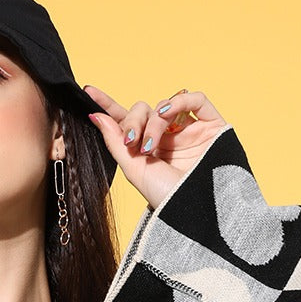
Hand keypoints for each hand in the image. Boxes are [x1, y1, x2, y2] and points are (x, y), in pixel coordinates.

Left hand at [83, 87, 227, 208]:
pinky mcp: (211, 125)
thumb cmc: (166, 197)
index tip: (89, 92)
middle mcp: (167, 138)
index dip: (108, 106)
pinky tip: (166, 114)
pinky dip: (179, 101)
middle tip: (131, 141)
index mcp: (147, 149)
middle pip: (144, 111)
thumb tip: (96, 116)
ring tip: (150, 145)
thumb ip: (115, 141)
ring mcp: (188, 131)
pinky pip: (196, 100)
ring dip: (153, 122)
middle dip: (133, 122)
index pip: (126, 121)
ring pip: (165, 107)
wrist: (197, 209)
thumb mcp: (133, 170)